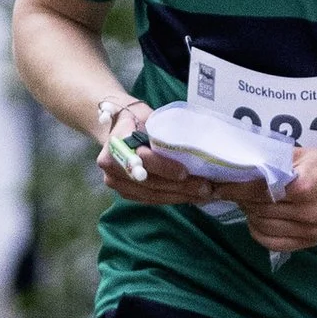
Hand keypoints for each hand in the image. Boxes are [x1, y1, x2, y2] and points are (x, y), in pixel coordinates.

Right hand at [87, 100, 218, 208]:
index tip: (185, 172)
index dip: (164, 167)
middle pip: (149, 181)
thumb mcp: (150, 118)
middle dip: (179, 187)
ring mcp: (115, 182)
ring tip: (203, 195)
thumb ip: (163, 132)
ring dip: (179, 196)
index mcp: (116, 142)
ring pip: (151, 194)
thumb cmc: (139, 119)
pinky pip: (150, 199)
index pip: (143, 159)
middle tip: (205, 188)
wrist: (118, 126)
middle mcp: (111, 166)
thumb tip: (195, 146)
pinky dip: (172, 198)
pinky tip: (190, 197)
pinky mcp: (124, 192)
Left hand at [242, 144, 316, 252]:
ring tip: (251, 200)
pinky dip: (259, 230)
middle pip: (256, 208)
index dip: (232, 187)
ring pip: (260, 226)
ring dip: (250, 213)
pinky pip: (271, 242)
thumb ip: (273, 160)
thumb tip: (240, 162)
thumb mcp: (304, 154)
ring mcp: (308, 231)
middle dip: (241, 198)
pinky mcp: (309, 242)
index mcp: (303, 187)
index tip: (216, 183)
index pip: (256, 190)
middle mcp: (305, 212)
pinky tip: (260, 217)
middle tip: (235, 187)